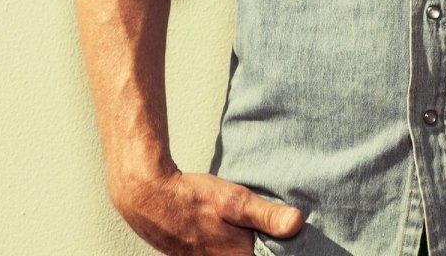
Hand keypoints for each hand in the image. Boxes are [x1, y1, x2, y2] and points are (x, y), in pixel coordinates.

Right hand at [110, 168, 304, 254]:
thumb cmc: (191, 197)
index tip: (293, 245)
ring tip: (242, 232)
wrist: (147, 197)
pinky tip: (225, 233)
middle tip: (269, 233)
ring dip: (243, 246)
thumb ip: (267, 216)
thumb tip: (297, 225)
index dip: (281, 252)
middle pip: (251, 255)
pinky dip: (227, 247)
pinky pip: (219, 255)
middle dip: (262, 248)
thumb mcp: (234, 200)